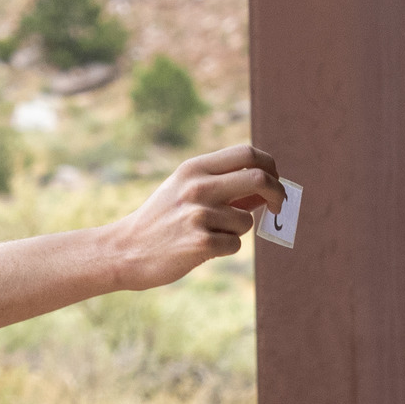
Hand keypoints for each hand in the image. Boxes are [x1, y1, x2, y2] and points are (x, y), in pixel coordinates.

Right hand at [105, 142, 280, 288]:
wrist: (125, 250)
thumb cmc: (162, 220)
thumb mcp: (184, 189)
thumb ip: (221, 184)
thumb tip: (267, 186)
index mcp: (194, 168)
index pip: (247, 153)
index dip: (270, 166)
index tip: (275, 179)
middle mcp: (198, 186)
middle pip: (259, 179)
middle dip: (278, 193)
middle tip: (278, 206)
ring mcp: (199, 214)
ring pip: (246, 221)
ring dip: (236, 231)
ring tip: (208, 234)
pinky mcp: (201, 242)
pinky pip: (234, 244)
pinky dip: (224, 248)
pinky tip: (200, 248)